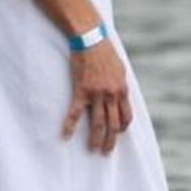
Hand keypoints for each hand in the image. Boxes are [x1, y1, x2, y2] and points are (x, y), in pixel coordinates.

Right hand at [61, 40, 132, 155]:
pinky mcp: (81, 90)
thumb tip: (122, 93)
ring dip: (96, 139)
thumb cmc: (105, 50)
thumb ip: (120, 83)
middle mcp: (112, 94)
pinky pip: (76, 113)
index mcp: (122, 89)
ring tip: (93, 150)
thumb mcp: (119, 67)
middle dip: (111, 140)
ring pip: (98, 123)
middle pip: (114, 124)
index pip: (126, 116)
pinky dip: (69, 126)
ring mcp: (97, 94)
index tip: (118, 134)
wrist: (90, 37)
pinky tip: (64, 136)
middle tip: (106, 153)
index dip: (123, 128)